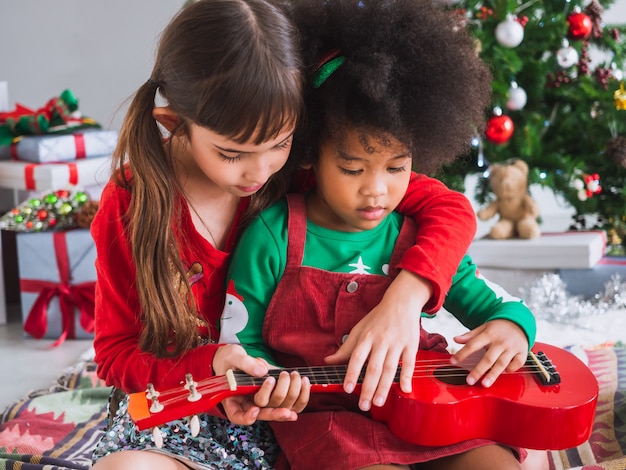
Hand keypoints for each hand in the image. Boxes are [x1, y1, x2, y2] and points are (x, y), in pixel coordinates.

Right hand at [213, 344, 310, 423]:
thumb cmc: (230, 359)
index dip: (246, 417)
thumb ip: (246, 363)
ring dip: (290, 395)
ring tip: (293, 375)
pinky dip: (301, 395)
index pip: (237, 416)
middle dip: (276, 414)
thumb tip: (262, 371)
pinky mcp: (277, 396)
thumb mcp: (234, 356)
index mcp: (233, 399)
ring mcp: (265, 401)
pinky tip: (304, 382)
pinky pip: (292, 403)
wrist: (237, 359)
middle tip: (287, 412)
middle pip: (263, 414)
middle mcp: (249, 404)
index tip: (255, 410)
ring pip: (279, 407)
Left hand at [324, 270, 430, 411]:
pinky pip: (409, 363)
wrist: (401, 302)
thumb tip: (328, 360)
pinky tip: (405, 390)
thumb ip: (345, 348)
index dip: (352, 373)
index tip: (347, 388)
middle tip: (363, 405)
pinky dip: (407, 377)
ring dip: (384, 387)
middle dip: (368, 388)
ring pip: (390, 368)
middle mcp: (381, 341)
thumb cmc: (377, 318)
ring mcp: (396, 343)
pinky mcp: (411, 345)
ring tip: (378, 402)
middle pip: (374, 368)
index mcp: (366, 337)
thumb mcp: (358, 329)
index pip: (357, 358)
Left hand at [451, 319, 528, 387]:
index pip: (473, 344)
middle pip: (488, 358)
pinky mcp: (522, 353)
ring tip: (484, 384)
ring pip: (502, 363)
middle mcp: (500, 342)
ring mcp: (512, 348)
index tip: (453, 361)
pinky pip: (517, 364)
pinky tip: (504, 374)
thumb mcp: (483, 328)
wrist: (518, 322)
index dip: (462, 353)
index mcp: (489, 334)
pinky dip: (510, 369)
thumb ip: (470, 335)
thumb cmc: (498, 328)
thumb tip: (455, 339)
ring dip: (493, 375)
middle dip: (478, 370)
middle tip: (470, 380)